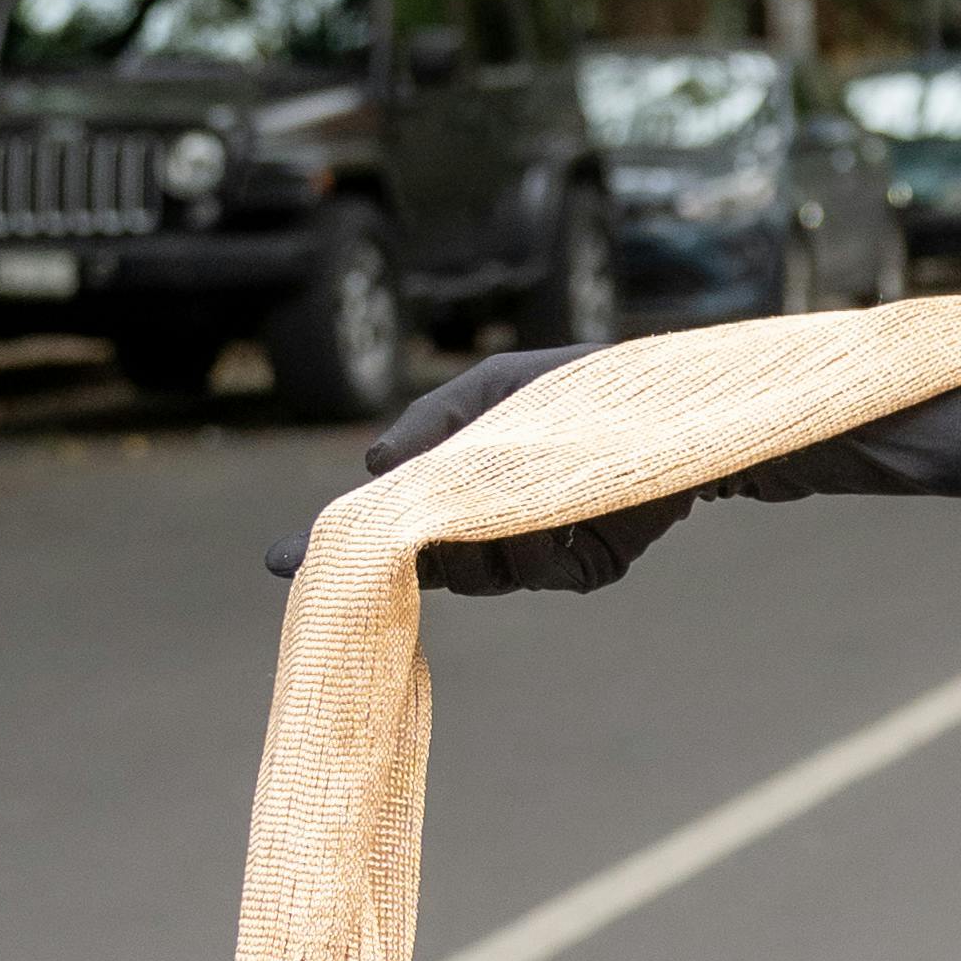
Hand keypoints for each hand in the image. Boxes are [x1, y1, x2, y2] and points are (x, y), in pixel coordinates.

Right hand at [264, 340, 694, 593]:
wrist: (678, 408)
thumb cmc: (576, 387)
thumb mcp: (498, 388)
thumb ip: (434, 423)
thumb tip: (373, 466)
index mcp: (453, 486)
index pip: (383, 525)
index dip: (335, 546)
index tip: (282, 564)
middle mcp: (485, 528)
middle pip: (430, 563)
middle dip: (435, 546)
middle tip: (454, 518)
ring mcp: (534, 555)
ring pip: (483, 573)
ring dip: (495, 537)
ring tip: (533, 493)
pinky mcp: (583, 569)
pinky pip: (546, 571)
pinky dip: (550, 542)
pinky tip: (574, 509)